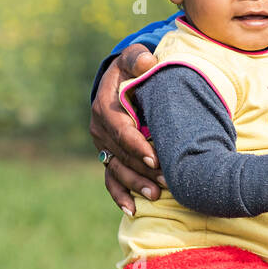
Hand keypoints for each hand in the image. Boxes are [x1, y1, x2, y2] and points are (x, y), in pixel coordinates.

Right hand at [90, 43, 162, 214]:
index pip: (120, 130)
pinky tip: (132, 210)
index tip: (155, 157)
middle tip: (168, 180)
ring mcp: (103, 147)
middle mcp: (100, 131)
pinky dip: (120, 195)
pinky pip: (111, 180)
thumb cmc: (133, 68)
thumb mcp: (134, 58)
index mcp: (104, 107)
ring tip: (156, 196)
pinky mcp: (108, 157)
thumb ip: (138, 58)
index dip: (137, 145)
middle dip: (144, 169)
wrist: (121, 81)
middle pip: (121, 155)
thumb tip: (146, 62)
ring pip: (117, 170)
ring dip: (136, 184)